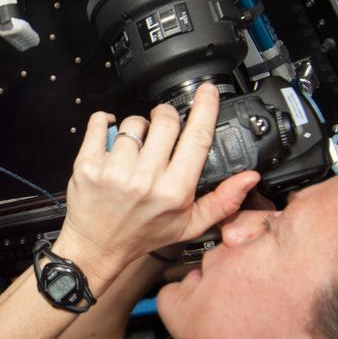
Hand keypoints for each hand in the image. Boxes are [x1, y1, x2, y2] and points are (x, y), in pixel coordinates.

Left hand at [56, 83, 259, 279]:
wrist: (97, 247)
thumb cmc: (142, 234)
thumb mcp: (189, 225)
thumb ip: (223, 201)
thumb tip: (249, 178)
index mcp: (174, 191)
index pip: (197, 138)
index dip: (206, 108)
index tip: (207, 92)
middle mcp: (145, 180)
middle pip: (165, 121)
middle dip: (166, 117)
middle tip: (162, 130)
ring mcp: (114, 171)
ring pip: (134, 122)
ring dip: (137, 128)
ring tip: (135, 147)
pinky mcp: (88, 165)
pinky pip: (100, 123)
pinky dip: (105, 122)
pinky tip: (111, 134)